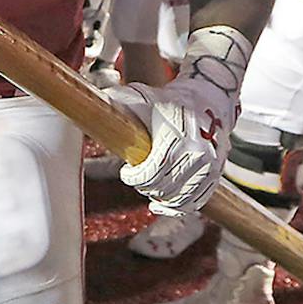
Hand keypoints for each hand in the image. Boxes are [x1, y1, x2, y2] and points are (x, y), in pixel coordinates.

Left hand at [108, 26, 249, 215]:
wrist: (209, 98)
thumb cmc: (169, 99)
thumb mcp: (143, 96)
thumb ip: (117, 101)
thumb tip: (85, 101)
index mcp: (177, 137)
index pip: (153, 172)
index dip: (135, 178)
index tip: (126, 173)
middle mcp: (198, 155)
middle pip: (165, 188)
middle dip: (146, 186)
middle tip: (136, 178)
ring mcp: (210, 167)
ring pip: (181, 199)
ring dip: (161, 198)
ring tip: (149, 189)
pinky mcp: (217, 174)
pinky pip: (196, 201)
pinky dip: (179, 207)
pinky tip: (162, 206)